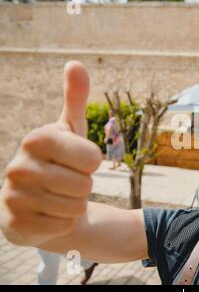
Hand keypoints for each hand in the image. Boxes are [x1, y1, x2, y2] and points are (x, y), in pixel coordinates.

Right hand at [0, 61, 101, 246]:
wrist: (37, 199)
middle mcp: (17, 167)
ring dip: (74, 204)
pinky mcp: (16, 226)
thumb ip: (75, 98)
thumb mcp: (70, 129)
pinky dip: (64, 223)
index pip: (92, 158)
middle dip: (83, 185)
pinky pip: (64, 227)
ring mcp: (13, 198)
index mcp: (35, 139)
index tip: (77, 160)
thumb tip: (76, 64)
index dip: (91, 162)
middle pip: (85, 184)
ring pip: (76, 207)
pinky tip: (49, 214)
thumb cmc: (61, 159)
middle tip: (66, 182)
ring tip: (58, 196)